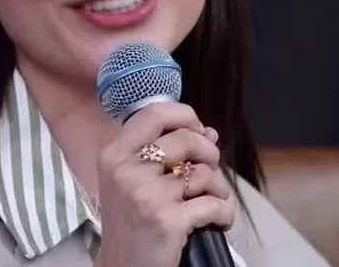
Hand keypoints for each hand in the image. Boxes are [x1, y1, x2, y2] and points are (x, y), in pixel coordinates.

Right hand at [93, 103, 233, 266]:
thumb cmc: (132, 224)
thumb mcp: (134, 182)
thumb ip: (168, 153)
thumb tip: (209, 133)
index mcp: (115, 155)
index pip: (155, 113)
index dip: (185, 117)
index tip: (198, 132)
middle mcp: (126, 170)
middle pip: (187, 139)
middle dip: (210, 154)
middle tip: (209, 172)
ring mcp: (146, 195)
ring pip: (205, 173)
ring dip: (218, 189)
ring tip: (209, 203)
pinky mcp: (167, 220)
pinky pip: (214, 204)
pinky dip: (224, 214)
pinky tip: (217, 222)